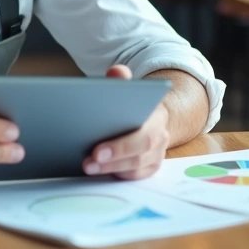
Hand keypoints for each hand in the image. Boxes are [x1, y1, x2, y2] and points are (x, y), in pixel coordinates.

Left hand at [82, 65, 170, 179]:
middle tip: (87, 162)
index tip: (97, 150)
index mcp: (157, 117)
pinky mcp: (149, 167)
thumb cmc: (132, 104)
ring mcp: (156, 155)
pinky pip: (134, 177)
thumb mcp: (128, 88)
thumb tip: (116, 72)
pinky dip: (116, 175)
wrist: (151, 116)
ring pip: (135, 168)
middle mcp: (161, 138)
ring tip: (87, 167)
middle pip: (139, 155)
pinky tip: (97, 171)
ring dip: (110, 170)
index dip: (121, 146)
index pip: (143, 134)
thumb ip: (121, 79)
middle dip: (112, 160)